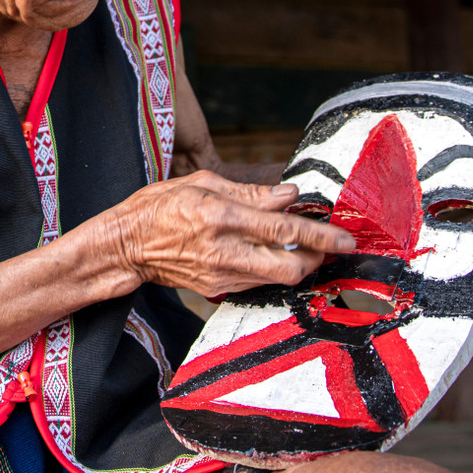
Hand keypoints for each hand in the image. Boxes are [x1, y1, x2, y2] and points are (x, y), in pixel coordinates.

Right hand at [99, 171, 355, 295]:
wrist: (126, 245)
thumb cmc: (159, 206)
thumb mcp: (202, 183)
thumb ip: (250, 192)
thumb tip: (289, 195)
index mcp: (222, 216)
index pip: (284, 230)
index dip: (321, 235)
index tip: (346, 239)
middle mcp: (225, 250)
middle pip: (290, 268)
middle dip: (316, 258)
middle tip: (323, 244)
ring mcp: (221, 275)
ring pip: (277, 280)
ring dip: (295, 264)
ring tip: (298, 246)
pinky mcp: (216, 290)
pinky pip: (257, 283)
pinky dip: (270, 270)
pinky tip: (267, 255)